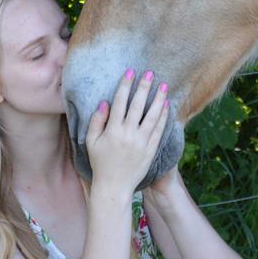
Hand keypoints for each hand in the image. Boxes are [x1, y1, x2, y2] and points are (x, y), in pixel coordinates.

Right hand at [85, 69, 168, 194]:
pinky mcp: (151, 150)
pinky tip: (166, 105)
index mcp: (113, 130)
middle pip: (138, 105)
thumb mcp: (92, 142)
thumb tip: (104, 102)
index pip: (120, 102)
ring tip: (163, 85)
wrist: (114, 186)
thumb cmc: (100, 163)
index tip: (131, 71)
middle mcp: (128, 134)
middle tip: (150, 73)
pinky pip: (159, 130)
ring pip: (152, 116)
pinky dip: (163, 117)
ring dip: (158, 99)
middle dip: (144, 87)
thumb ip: (96, 121)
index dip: (126, 85)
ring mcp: (141, 142)